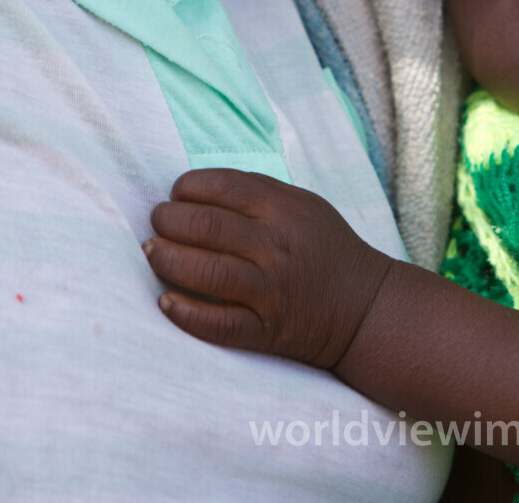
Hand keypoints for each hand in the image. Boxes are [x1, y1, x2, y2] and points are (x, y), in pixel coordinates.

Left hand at [144, 168, 394, 370]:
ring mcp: (270, 290)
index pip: (224, 186)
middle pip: (206, 226)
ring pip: (204, 270)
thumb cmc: (326, 250)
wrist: (365, 308)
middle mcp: (277, 247)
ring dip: (165, 259)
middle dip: (168, 220)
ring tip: (153, 252)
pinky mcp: (265, 330)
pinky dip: (185, 313)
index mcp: (287, 211)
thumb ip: (259, 193)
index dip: (188, 187)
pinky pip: (217, 324)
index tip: (176, 194)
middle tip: (157, 222)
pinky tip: (165, 302)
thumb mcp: (305, 207)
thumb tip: (198, 188)